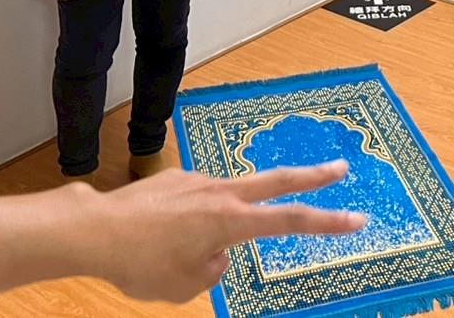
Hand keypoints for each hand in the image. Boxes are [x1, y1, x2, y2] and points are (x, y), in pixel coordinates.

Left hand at [93, 160, 365, 303]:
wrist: (96, 230)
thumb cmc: (142, 263)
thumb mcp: (185, 286)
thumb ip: (213, 269)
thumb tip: (216, 253)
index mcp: (231, 221)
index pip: (290, 220)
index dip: (327, 221)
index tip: (357, 218)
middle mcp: (220, 194)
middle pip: (278, 181)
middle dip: (313, 176)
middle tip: (341, 166)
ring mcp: (197, 182)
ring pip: (223, 206)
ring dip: (218, 226)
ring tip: (171, 254)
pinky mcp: (175, 180)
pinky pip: (193, 207)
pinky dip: (187, 225)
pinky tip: (157, 239)